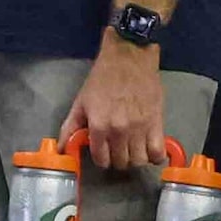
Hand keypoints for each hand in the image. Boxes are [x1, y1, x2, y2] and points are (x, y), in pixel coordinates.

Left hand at [63, 40, 164, 170]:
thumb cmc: (103, 78)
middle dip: (116, 159)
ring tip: (132, 149)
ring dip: (134, 159)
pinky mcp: (157, 123)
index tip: (102, 153)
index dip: (100, 159)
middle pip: (120, 162)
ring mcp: (140, 129)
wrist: (129, 58)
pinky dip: (154, 157)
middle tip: (116, 150)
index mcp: (99, 125)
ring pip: (138, 161)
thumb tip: (62, 148)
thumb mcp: (81, 102)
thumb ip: (70, 127)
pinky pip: (158, 153)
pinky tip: (148, 150)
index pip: (101, 159)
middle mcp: (119, 131)